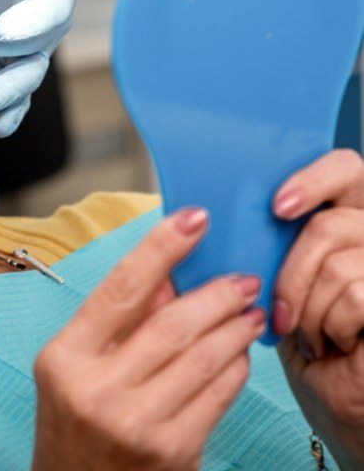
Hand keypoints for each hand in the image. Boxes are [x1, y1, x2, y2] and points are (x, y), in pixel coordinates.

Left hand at [0, 0, 82, 136]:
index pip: (50, 9)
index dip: (31, 22)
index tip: (3, 31)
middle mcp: (45, 21)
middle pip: (32, 47)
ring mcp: (24, 48)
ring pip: (26, 76)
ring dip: (9, 93)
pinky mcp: (3, 65)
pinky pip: (14, 93)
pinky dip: (11, 113)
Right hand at [32, 208, 264, 470]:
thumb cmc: (73, 422)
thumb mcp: (75, 364)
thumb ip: (117, 319)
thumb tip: (169, 272)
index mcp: (65, 358)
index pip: (120, 288)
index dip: (160, 247)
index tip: (193, 218)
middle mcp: (97, 390)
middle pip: (172, 324)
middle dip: (215, 294)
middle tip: (242, 278)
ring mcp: (137, 424)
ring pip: (203, 358)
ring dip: (234, 328)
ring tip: (248, 311)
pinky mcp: (173, 452)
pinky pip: (218, 395)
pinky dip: (235, 367)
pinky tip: (239, 352)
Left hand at [271, 149, 363, 467]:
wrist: (336, 395)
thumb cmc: (305, 336)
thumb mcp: (278, 275)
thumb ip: (266, 235)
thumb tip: (212, 210)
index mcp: (347, 215)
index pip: (345, 167)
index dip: (314, 179)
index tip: (278, 207)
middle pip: (333, 222)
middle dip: (295, 271)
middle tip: (282, 307)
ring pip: (340, 264)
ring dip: (312, 309)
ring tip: (312, 332)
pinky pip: (357, 294)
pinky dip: (334, 325)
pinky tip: (336, 342)